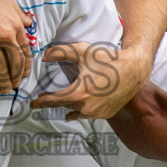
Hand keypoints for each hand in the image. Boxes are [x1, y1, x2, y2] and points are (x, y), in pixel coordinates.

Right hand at [0, 0, 32, 95]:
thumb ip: (19, 12)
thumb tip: (28, 23)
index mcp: (16, 24)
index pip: (25, 50)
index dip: (26, 64)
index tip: (25, 73)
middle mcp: (7, 36)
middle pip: (16, 62)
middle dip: (17, 76)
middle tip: (16, 85)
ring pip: (2, 67)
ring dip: (5, 82)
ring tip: (6, 90)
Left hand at [29, 41, 149, 120]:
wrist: (134, 71)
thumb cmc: (108, 60)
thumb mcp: (82, 52)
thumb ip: (60, 53)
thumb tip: (44, 56)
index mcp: (77, 94)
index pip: (52, 101)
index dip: (40, 103)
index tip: (33, 104)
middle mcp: (86, 108)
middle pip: (63, 106)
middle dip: (55, 102)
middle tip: (46, 99)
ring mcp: (97, 113)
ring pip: (76, 113)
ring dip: (69, 107)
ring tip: (64, 104)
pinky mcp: (106, 115)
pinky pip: (89, 115)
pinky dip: (84, 110)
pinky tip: (83, 105)